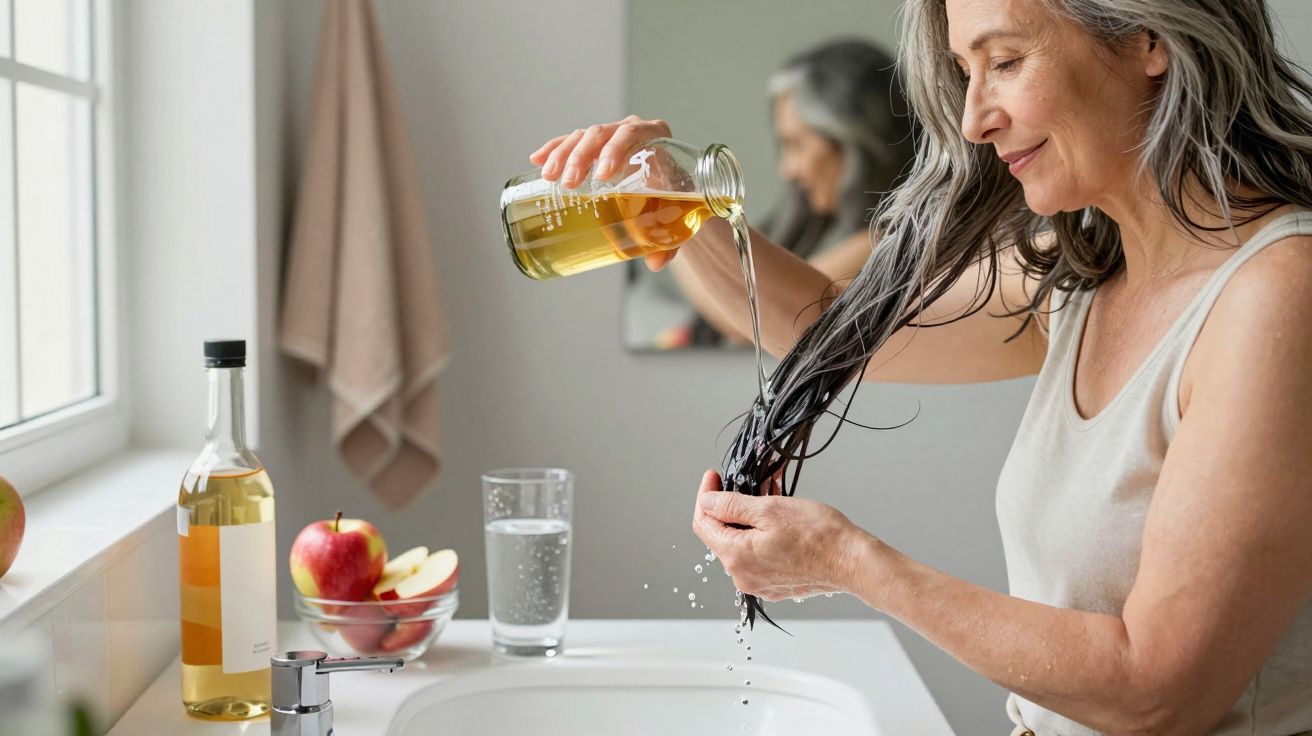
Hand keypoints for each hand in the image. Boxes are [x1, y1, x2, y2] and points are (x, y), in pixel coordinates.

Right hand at [528, 115, 678, 271]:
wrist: (672, 187)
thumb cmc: (676, 197)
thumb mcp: (676, 215)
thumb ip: (669, 240)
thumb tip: (656, 262)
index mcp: (656, 137)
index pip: (633, 134)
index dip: (615, 150)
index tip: (602, 174)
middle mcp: (631, 129)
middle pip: (602, 133)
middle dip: (581, 157)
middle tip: (570, 183)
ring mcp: (610, 134)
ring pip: (582, 136)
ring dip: (563, 155)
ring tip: (549, 177)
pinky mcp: (594, 144)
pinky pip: (570, 141)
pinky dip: (554, 150)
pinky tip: (537, 160)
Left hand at [691, 469, 879, 601]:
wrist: (852, 562)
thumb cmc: (818, 535)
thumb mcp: (770, 509)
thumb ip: (731, 505)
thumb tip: (706, 500)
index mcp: (735, 557)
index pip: (703, 523)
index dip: (705, 496)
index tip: (714, 476)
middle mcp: (742, 576)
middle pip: (721, 534)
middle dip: (730, 505)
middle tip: (745, 481)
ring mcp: (759, 582)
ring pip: (741, 542)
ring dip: (749, 517)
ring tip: (768, 494)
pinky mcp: (775, 583)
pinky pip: (758, 554)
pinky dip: (762, 533)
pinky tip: (778, 516)